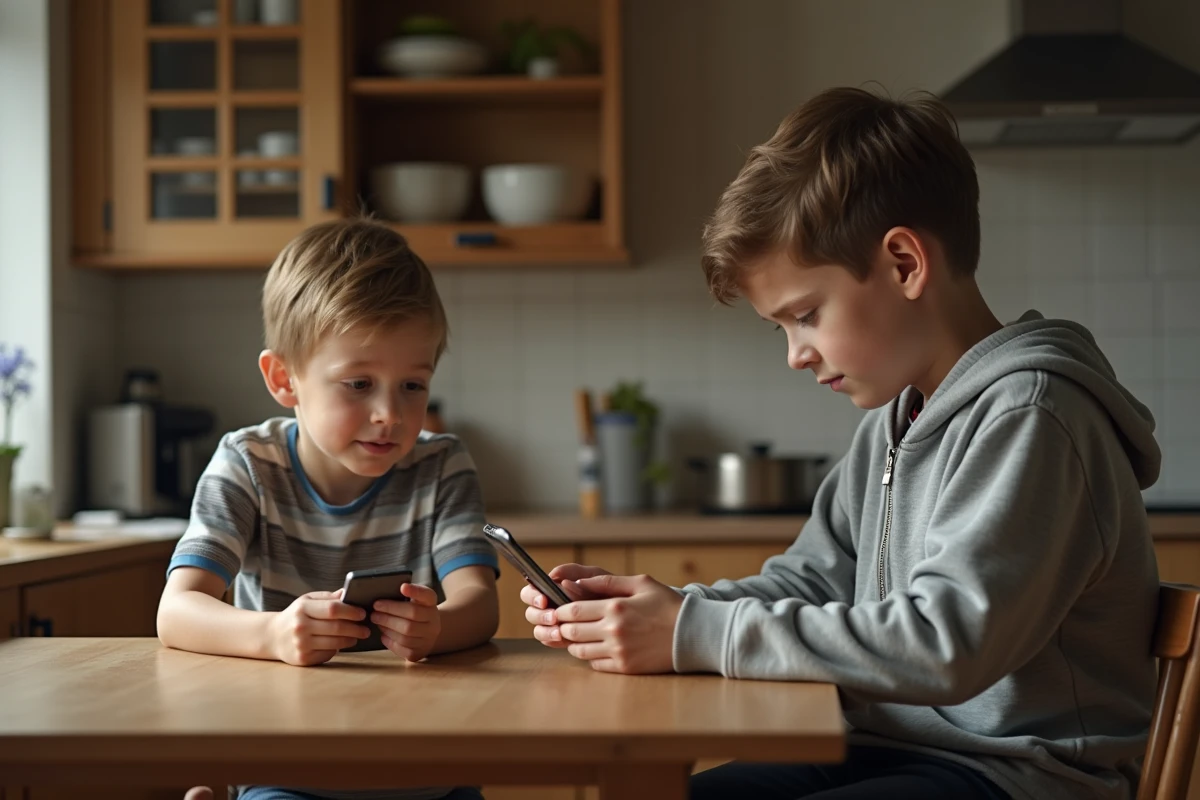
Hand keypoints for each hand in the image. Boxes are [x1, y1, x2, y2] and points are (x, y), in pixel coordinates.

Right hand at [269, 589, 369, 666]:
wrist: (273, 636)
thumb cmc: (296, 615)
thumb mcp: (308, 600)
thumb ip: (329, 598)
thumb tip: (349, 592)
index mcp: (303, 608)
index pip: (333, 609)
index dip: (351, 611)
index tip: (362, 613)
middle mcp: (300, 626)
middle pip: (337, 627)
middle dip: (356, 628)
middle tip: (366, 629)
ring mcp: (301, 644)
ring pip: (335, 643)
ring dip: (350, 640)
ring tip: (357, 636)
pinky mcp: (303, 658)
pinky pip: (328, 654)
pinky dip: (337, 649)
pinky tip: (338, 644)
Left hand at [372, 583, 440, 661]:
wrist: (427, 633)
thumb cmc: (415, 612)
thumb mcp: (416, 599)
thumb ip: (408, 593)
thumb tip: (397, 589)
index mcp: (431, 604)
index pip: (427, 595)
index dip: (415, 591)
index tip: (402, 587)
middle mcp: (434, 621)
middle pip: (412, 615)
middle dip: (390, 612)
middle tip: (375, 610)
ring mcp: (428, 639)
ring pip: (406, 634)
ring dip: (387, 627)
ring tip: (376, 620)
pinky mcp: (419, 653)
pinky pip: (403, 649)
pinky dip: (389, 641)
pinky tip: (383, 634)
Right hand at [520, 564, 612, 646]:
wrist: (629, 611)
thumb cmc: (611, 589)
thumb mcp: (596, 576)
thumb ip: (576, 572)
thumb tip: (554, 576)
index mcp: (553, 588)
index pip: (531, 591)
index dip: (533, 596)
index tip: (544, 600)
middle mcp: (551, 606)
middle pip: (531, 612)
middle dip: (539, 615)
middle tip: (553, 617)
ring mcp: (556, 624)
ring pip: (538, 629)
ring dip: (545, 630)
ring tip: (559, 632)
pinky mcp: (563, 638)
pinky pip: (550, 642)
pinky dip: (553, 641)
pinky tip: (563, 640)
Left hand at [533, 574, 683, 673]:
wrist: (694, 634)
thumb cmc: (667, 605)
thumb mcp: (640, 583)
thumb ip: (607, 582)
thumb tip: (577, 582)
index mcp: (615, 607)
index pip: (573, 610)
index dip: (560, 610)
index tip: (557, 608)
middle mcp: (614, 631)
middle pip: (571, 632)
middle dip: (562, 627)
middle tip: (562, 623)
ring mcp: (619, 652)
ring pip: (580, 651)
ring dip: (574, 643)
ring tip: (579, 634)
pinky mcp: (625, 668)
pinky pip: (595, 665)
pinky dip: (591, 657)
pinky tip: (597, 647)